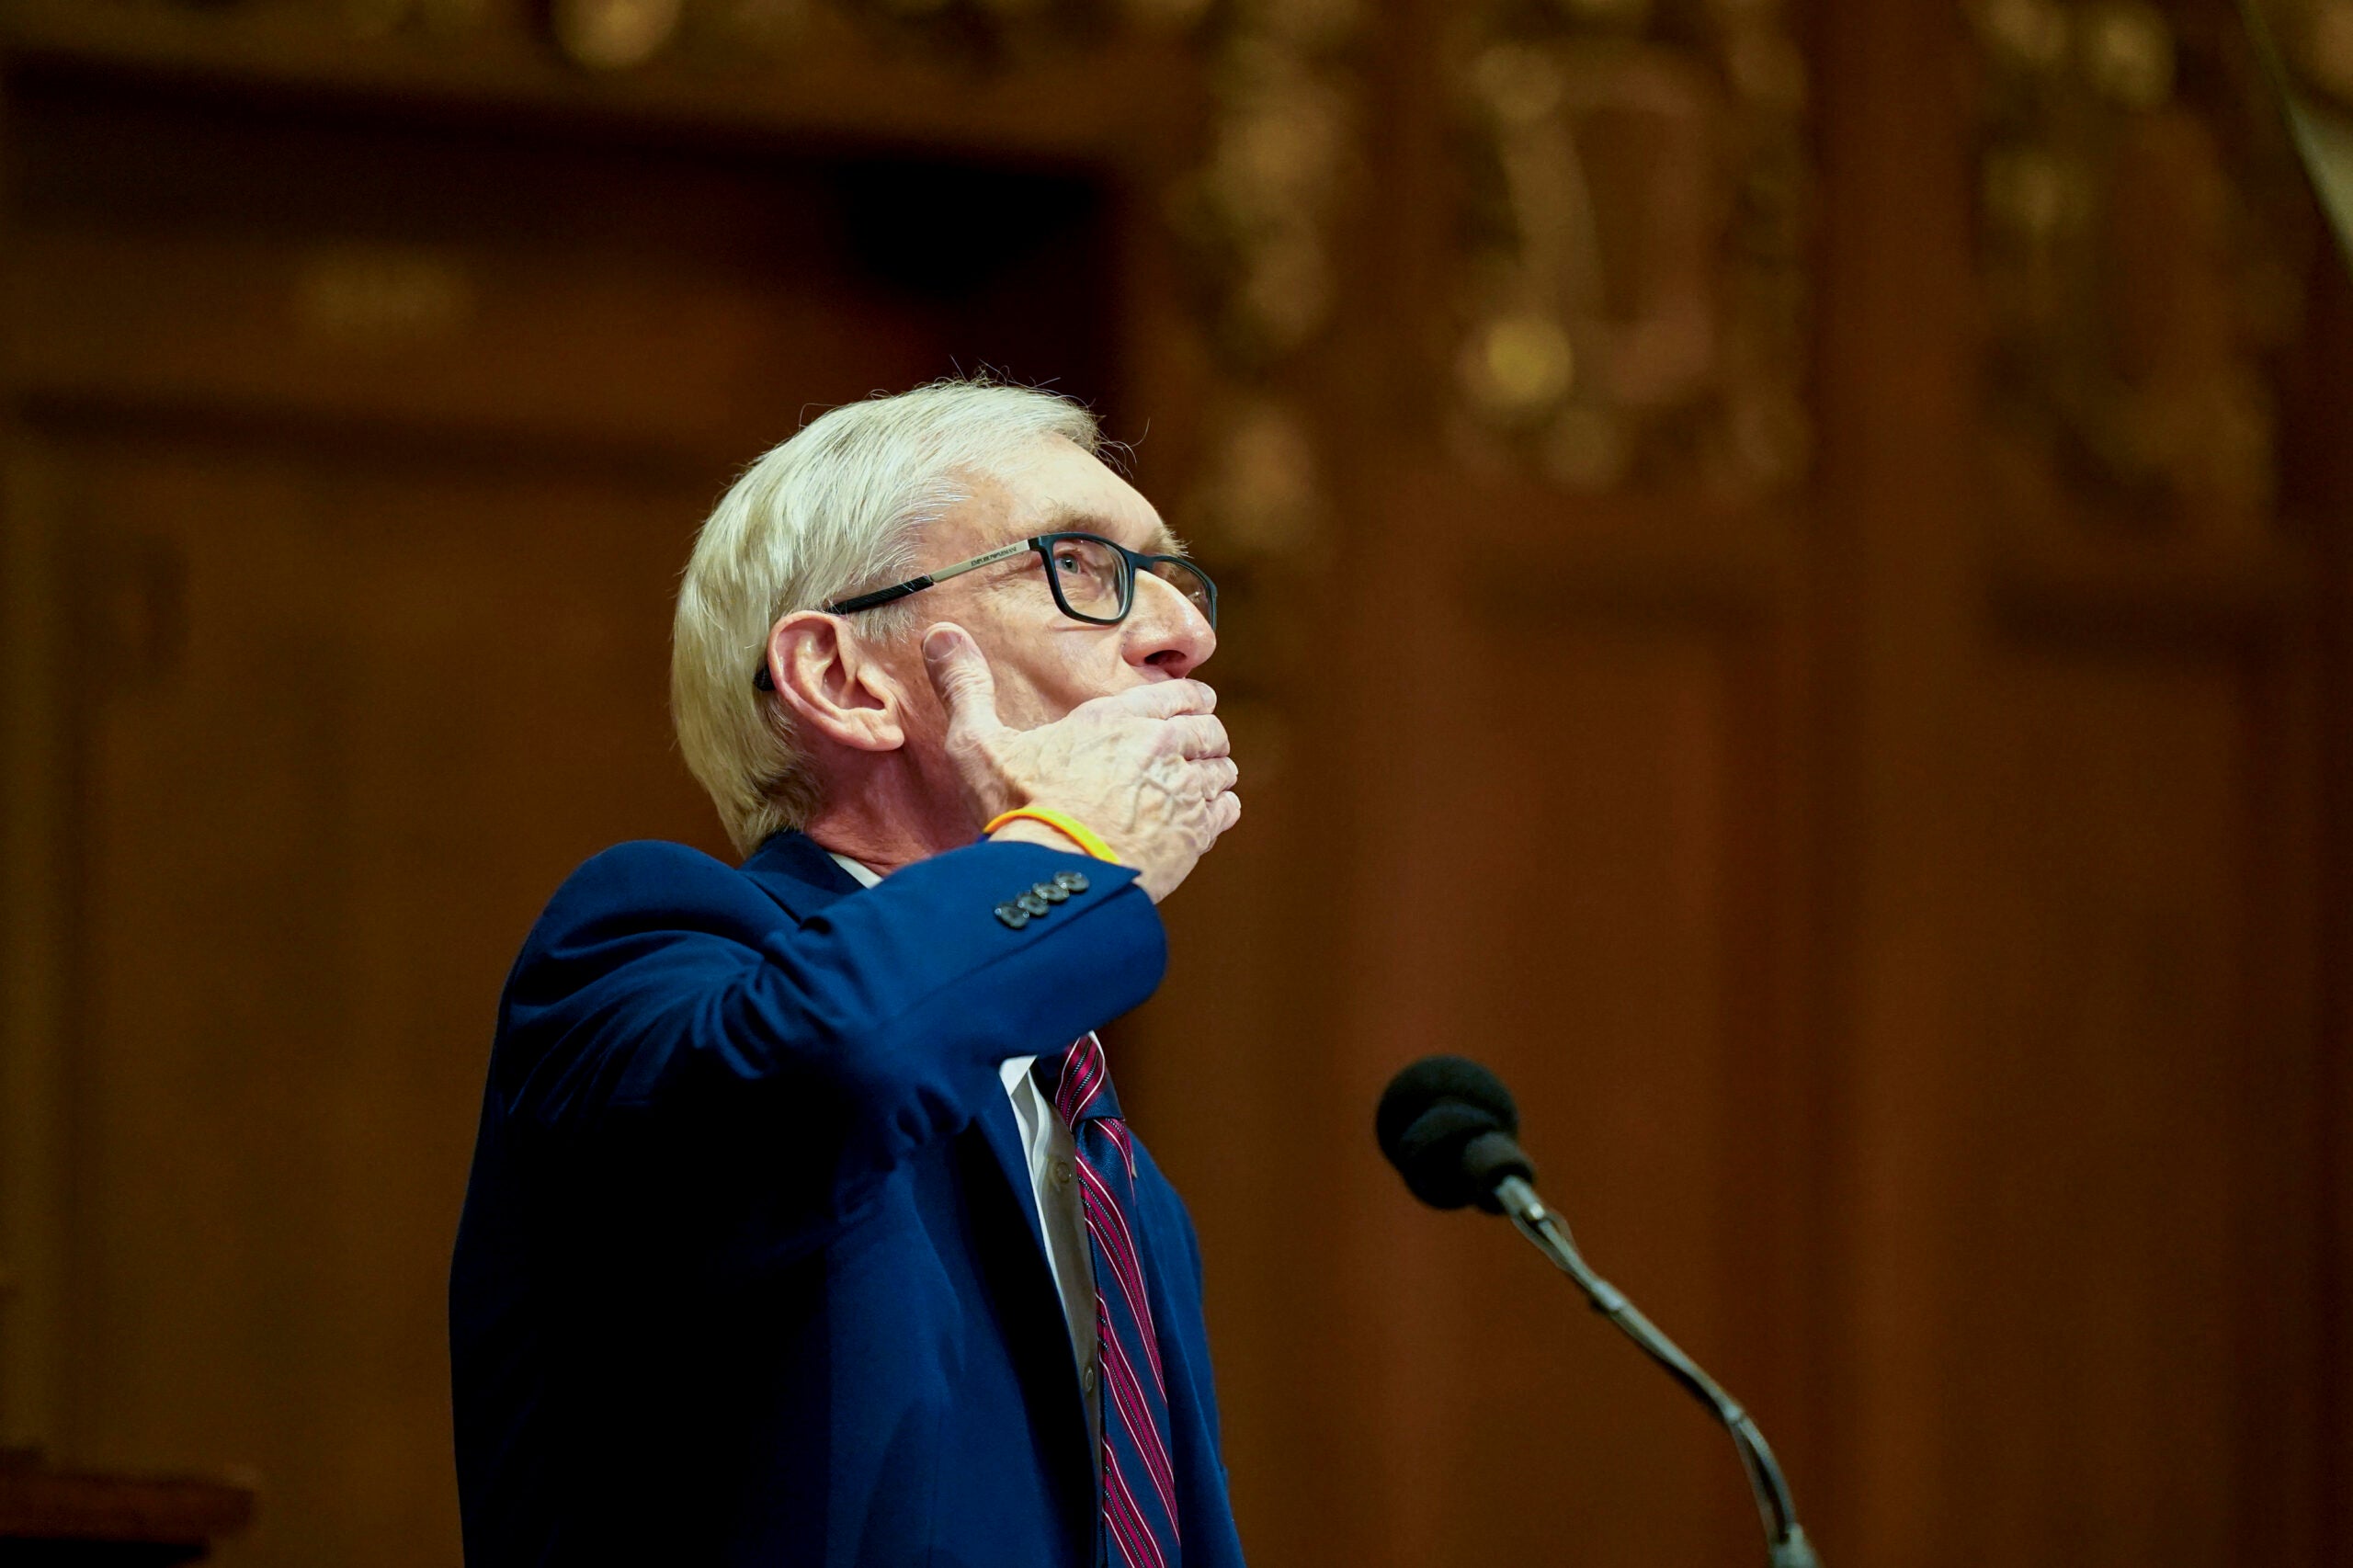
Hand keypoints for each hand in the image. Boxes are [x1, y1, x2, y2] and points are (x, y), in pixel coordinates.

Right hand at [922, 625, 1240, 902]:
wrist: (1050, 875)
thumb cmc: (1017, 810)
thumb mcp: (978, 744)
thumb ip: (966, 686)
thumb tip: (941, 634)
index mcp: (1119, 717)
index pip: (1184, 693)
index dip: (1191, 700)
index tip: (1188, 708)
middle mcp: (1161, 747)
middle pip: (1210, 730)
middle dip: (1204, 737)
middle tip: (1194, 748)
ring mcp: (1182, 792)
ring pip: (1222, 770)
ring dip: (1212, 775)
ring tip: (1197, 785)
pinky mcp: (1194, 836)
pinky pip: (1225, 812)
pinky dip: (1217, 812)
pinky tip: (1199, 820)